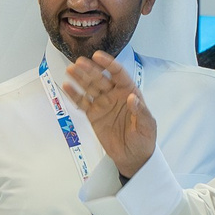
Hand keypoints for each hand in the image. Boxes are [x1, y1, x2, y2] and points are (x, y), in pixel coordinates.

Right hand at [62, 53, 155, 178]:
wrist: (133, 157)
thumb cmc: (144, 139)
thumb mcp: (147, 126)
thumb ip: (141, 111)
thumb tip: (132, 98)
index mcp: (129, 92)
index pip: (118, 74)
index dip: (108, 64)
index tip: (97, 56)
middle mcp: (114, 95)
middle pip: (100, 78)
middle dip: (90, 70)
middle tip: (79, 63)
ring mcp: (103, 104)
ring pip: (90, 88)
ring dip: (80, 78)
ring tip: (70, 70)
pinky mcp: (93, 115)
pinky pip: (82, 103)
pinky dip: (74, 95)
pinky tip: (67, 86)